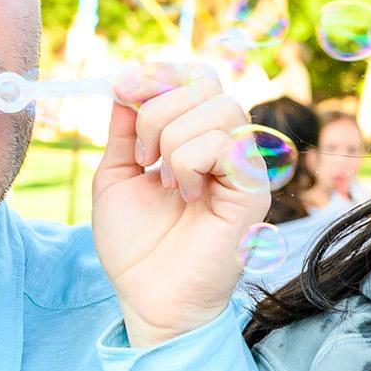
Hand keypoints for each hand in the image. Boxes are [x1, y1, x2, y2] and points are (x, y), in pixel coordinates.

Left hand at [91, 64, 268, 349]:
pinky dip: (191, 164)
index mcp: (197, 137)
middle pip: (207, 82)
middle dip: (158, 109)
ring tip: (165, 181)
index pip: (196, 75)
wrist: (150, 297)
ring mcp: (245, 167)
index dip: (159, 74)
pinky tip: (187, 195)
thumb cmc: (136, 245)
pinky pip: (225, 144)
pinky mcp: (254, 190)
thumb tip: (127, 82)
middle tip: (144, 157)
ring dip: (173, 140)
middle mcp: (227, 146)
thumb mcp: (116, 173)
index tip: (122, 94)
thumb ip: (125, 127)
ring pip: (218, 108)